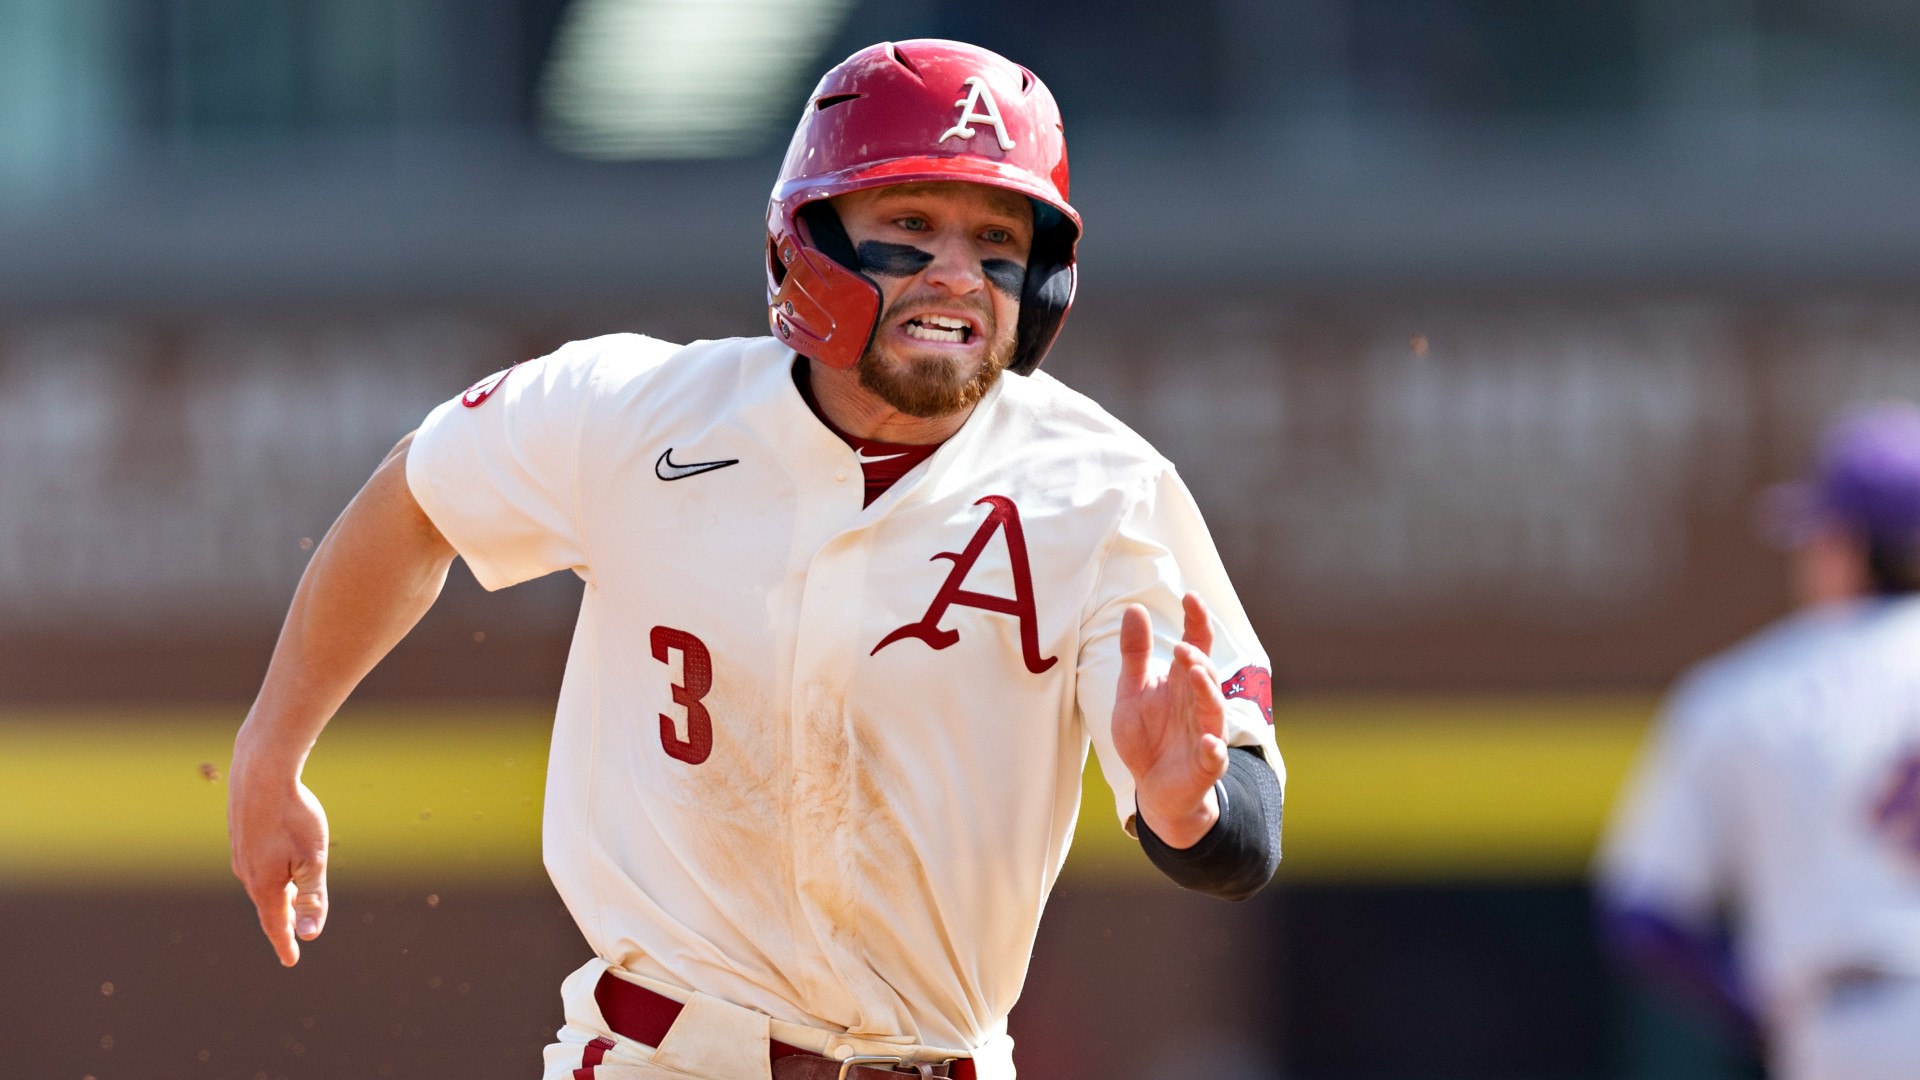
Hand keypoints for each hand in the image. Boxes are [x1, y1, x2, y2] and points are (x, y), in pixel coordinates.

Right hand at [228, 740, 329, 966]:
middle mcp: (247, 873)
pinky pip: (256, 864)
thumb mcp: (313, 859)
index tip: (292, 961)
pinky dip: (269, 874)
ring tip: (289, 906)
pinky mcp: (239, 835)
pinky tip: (276, 866)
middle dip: (282, 921)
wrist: (261, 772)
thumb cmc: (293, 815)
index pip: (275, 924)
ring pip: (261, 883)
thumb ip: (312, 898)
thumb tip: (310, 936)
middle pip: (268, 905)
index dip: (285, 943)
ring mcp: (240, 853)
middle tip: (292, 938)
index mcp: (265, 884)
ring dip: (277, 896)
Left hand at [1112, 592, 1229, 847]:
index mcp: (1182, 682)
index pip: (1196, 644)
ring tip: (1196, 673)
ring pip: (1213, 708)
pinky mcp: (1206, 764)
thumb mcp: (1132, 690)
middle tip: (1183, 646)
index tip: (1191, 596)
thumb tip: (1134, 608)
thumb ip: (1135, 652)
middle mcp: (1199, 703)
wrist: (1153, 787)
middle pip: (1206, 674)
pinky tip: (1207, 741)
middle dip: (1198, 658)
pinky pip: (1213, 754)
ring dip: (1207, 690)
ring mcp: (1206, 732)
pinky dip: (1212, 748)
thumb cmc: (1147, 736)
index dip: (1196, 621)